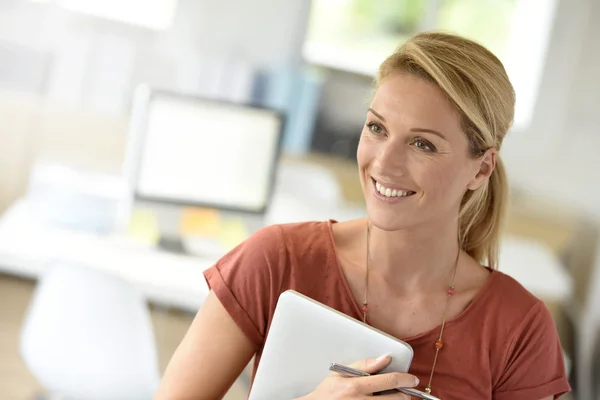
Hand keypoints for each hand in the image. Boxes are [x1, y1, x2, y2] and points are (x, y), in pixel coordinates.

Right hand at [299, 355, 418, 398]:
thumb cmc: (327, 392)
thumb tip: (385, 359)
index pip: (389, 380)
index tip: (413, 379)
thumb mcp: (341, 373)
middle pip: (395, 398)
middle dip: (404, 394)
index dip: (405, 379)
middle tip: (405, 391)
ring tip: (395, 397)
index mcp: (355, 386)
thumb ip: (363, 365)